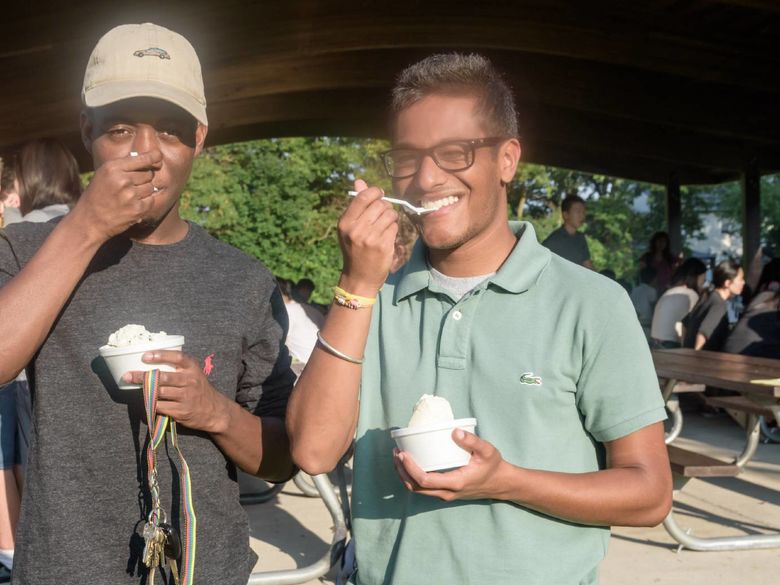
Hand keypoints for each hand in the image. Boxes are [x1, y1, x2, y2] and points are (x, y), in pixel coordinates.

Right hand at [70, 150, 162, 242]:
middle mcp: (122, 179)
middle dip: (143, 179)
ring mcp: (130, 195)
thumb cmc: (97, 195)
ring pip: (151, 187)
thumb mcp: (104, 175)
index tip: (159, 156)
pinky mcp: (137, 209)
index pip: (142, 159)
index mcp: (112, 168)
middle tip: (130, 186)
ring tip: (129, 197)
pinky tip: (132, 205)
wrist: (89, 220)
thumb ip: (123, 167)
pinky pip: (151, 201)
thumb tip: (148, 158)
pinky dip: (145, 203)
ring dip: (144, 192)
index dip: (153, 157)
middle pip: (148, 174)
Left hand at [124, 350, 230, 433]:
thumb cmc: (199, 389)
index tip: (145, 356)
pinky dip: (152, 404)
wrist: (214, 411)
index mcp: (192, 368)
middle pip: (162, 377)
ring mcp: (186, 397)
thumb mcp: (194, 373)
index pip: (177, 357)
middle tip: (128, 375)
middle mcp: (190, 381)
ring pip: (159, 392)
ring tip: (137, 388)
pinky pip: (160, 406)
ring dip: (145, 391)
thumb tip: (150, 362)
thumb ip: (178, 367)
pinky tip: (150, 402)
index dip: (160, 355)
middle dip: (142, 376)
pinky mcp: (181, 411)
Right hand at [337, 179, 398, 295]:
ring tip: (384, 227)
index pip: (364, 196)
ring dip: (391, 218)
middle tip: (383, 215)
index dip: (375, 192)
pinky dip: (393, 229)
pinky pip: (394, 227)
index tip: (379, 195)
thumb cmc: (355, 249)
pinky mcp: (382, 246)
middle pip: (380, 204)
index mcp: (345, 222)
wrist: (359, 277)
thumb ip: (356, 204)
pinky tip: (387, 237)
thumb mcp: (350, 227)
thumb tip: (359, 181)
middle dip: (385, 207)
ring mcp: (370, 238)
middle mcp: (356, 229)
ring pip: (390, 214)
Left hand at [393, 430, 507, 501]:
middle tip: (396, 452)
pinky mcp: (445, 492)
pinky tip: (409, 464)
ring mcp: (445, 494)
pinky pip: (423, 489)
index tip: (402, 454)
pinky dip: (412, 478)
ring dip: (404, 476)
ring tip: (398, 457)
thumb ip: (472, 441)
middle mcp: (447, 492)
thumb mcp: (487, 451)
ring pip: (418, 490)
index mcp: (455, 483)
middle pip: (416, 487)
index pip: (425, 480)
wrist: (501, 484)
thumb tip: (455, 431)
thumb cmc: (493, 466)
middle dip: (402, 471)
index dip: (410, 468)